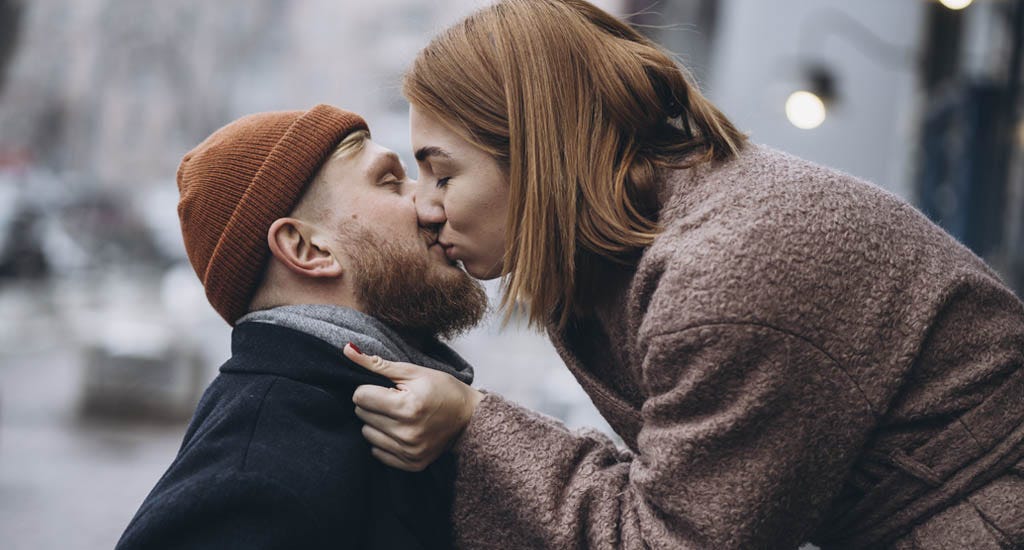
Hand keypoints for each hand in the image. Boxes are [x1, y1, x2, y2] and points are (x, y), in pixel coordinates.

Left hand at [343, 343, 483, 470]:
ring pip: (366, 434)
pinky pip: (377, 452)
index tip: (387, 388)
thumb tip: (347, 349)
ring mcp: (409, 451)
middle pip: (362, 414)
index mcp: (407, 406)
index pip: (360, 396)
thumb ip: (378, 363)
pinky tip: (400, 430)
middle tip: (394, 400)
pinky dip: (384, 440)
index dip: (370, 388)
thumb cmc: (443, 389)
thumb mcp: (414, 371)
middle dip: (373, 404)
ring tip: (397, 415)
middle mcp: (407, 432)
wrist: (469, 418)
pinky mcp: (411, 464)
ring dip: (376, 422)